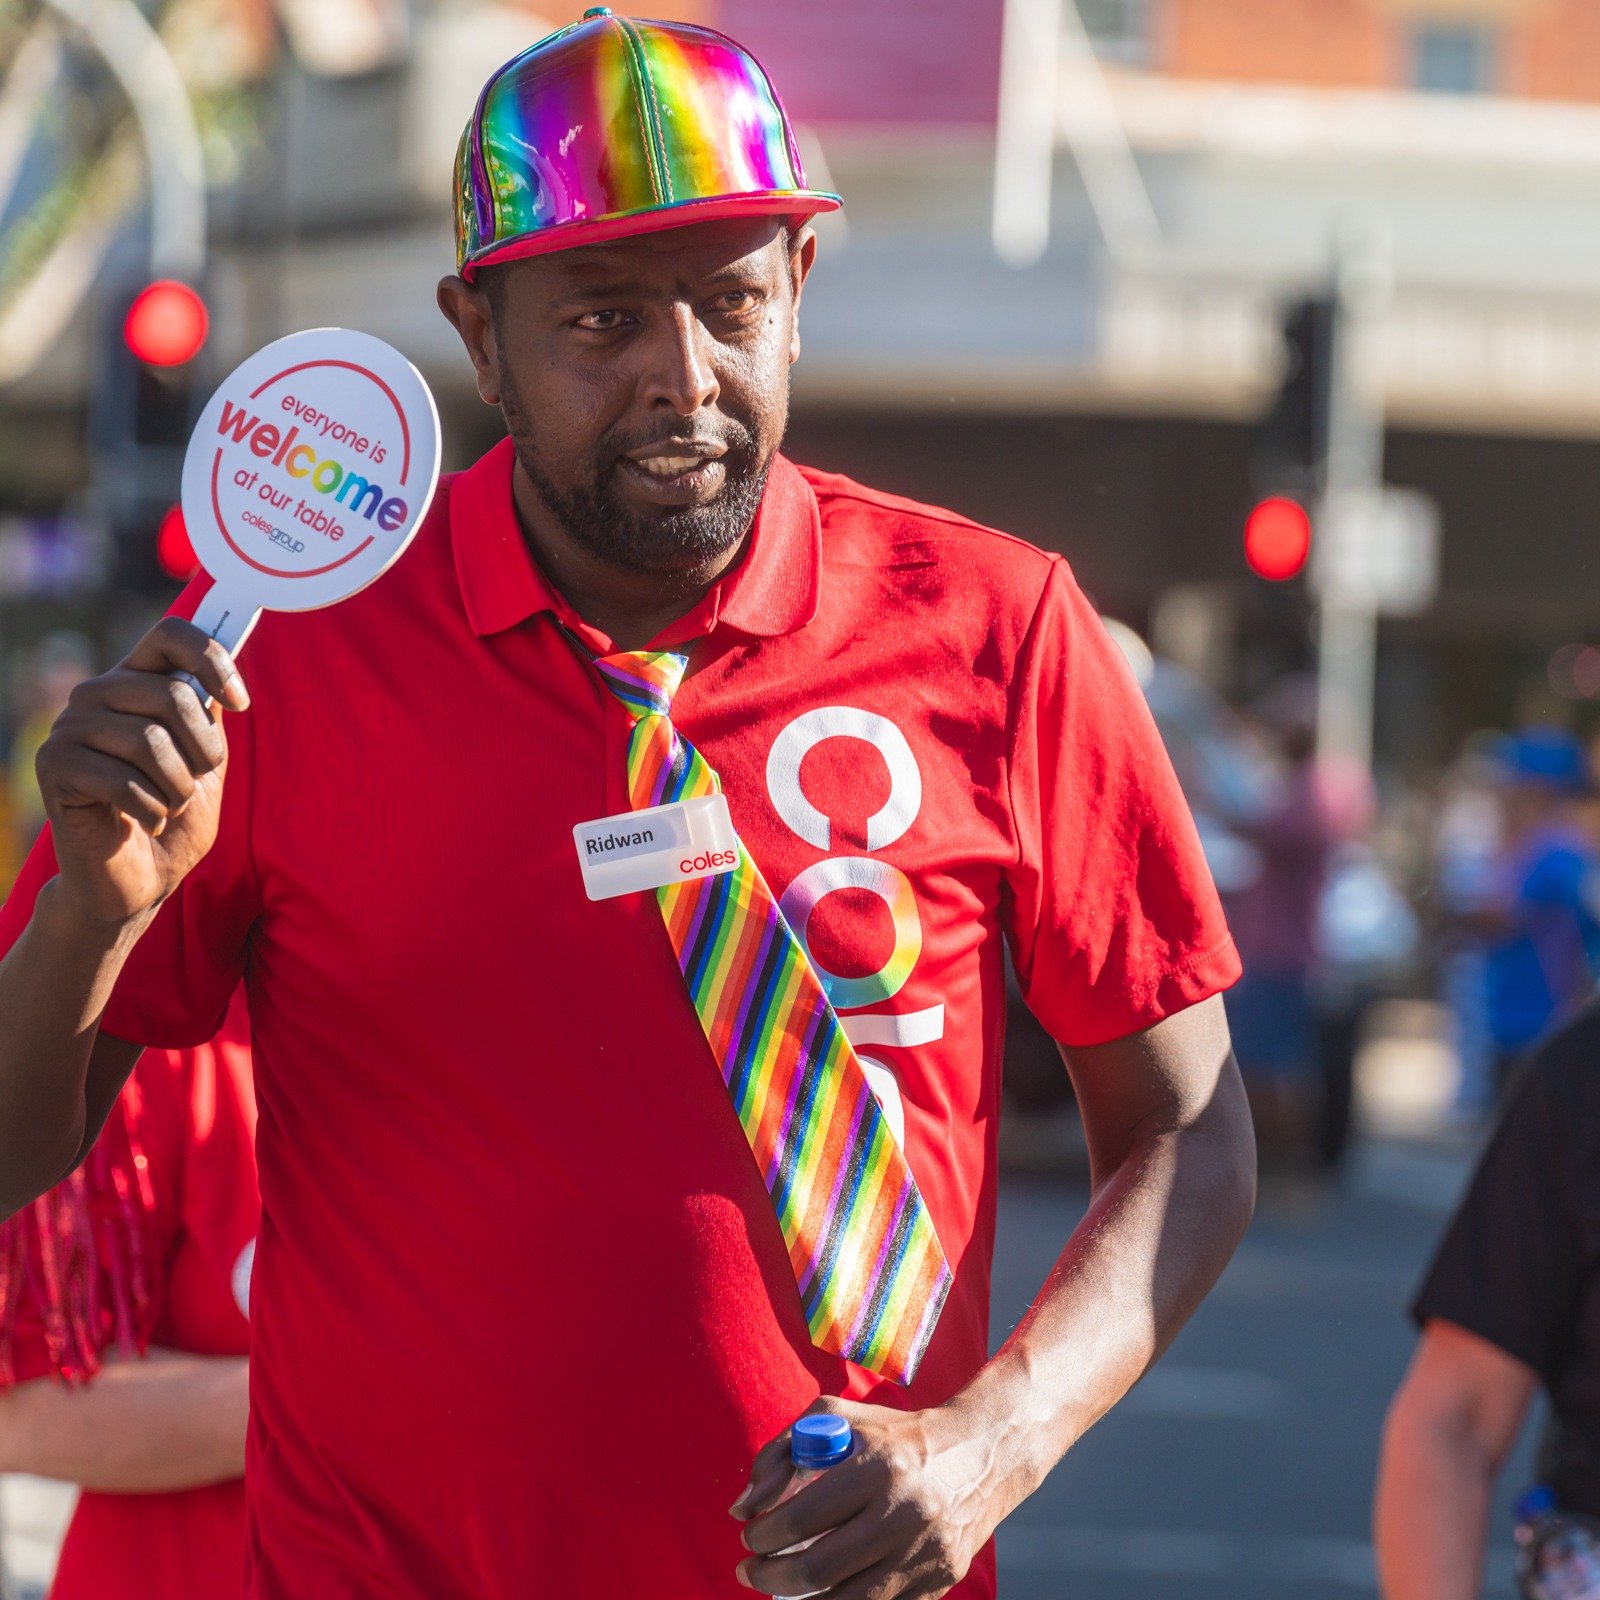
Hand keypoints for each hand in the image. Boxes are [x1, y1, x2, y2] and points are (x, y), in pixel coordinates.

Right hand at [36, 618, 248, 925]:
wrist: (139, 879)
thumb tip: (221, 676)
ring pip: (151, 741)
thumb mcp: (206, 761)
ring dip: (178, 787)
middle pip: (172, 694)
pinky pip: (124, 780)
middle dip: (204, 750)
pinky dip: (153, 811)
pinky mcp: (54, 767)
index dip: (212, 659)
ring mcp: (69, 728)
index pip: (170, 634)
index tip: (239, 703)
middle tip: (196, 781)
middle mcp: (97, 694)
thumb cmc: (175, 816)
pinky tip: (145, 821)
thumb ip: (209, 715)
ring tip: (169, 805)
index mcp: (136, 682)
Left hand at [730, 1397, 1000, 1597]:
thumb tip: (742, 1507)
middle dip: (770, 1576)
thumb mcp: (838, 1418)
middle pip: (818, 1569)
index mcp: (877, 1466)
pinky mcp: (939, 1582)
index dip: (764, 1535)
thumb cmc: (894, 1434)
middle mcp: (904, 1512)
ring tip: (778, 1590)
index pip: (802, 1517)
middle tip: (751, 1571)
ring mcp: (924, 1554)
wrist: (979, 1455)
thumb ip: (782, 1452)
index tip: (748, 1537)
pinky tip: (820, 1597)